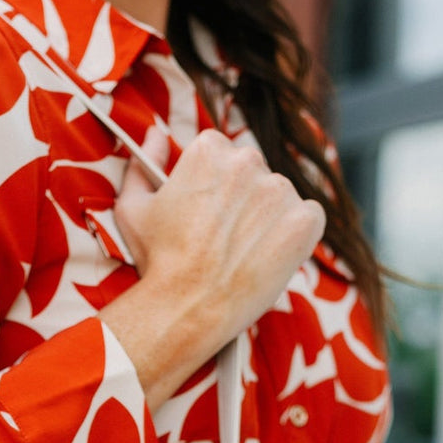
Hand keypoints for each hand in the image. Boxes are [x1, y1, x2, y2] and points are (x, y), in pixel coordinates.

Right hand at [100, 128, 326, 411]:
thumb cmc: (157, 263)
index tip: (206, 214)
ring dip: (268, 218)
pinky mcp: (304, 220)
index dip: (213, 187)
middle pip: (253, 172)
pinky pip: (309, 217)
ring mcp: (280, 190)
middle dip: (243, 200)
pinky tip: (270, 256)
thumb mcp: (132, 209)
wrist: (186, 309)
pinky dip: (295, 235)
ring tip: (244, 253)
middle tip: (224, 239)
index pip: (220, 153)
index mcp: (208, 150)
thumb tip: (156, 134)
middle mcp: (248, 161)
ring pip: (279, 196)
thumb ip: (142, 164)